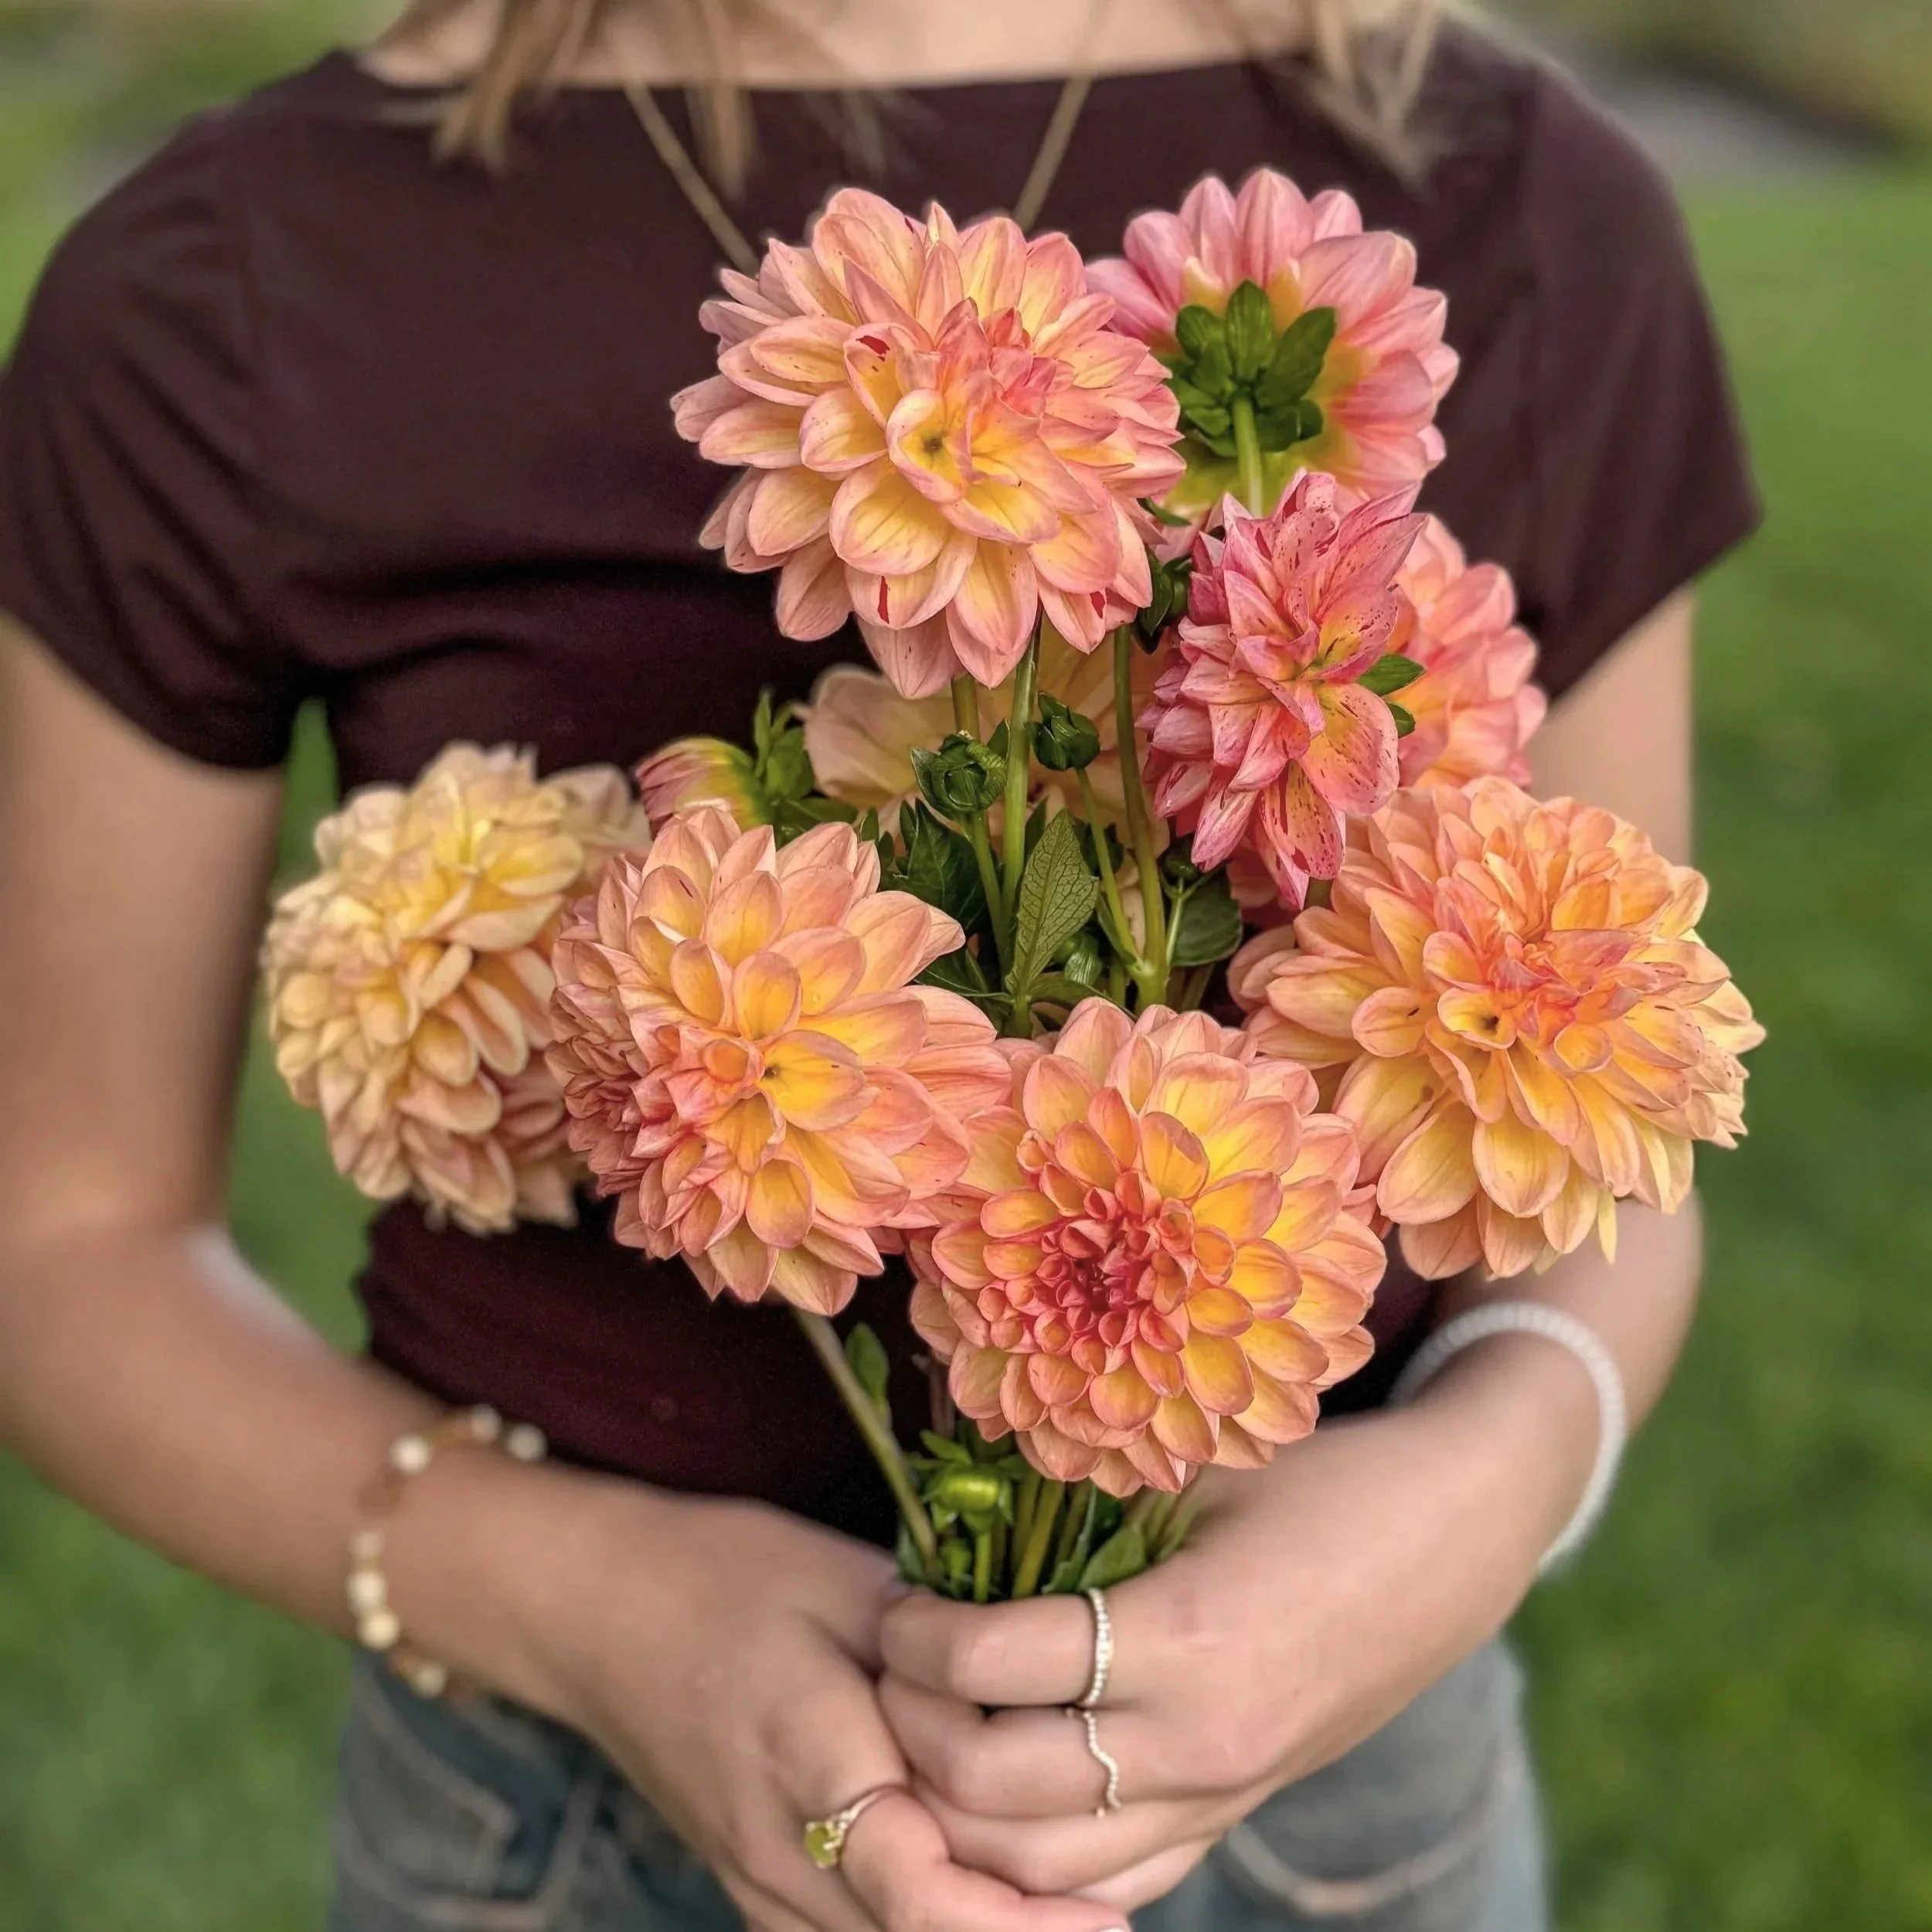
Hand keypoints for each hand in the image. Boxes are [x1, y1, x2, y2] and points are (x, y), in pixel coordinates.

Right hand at [503, 1480, 1131, 1931]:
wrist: (598, 1610)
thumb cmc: (725, 1576)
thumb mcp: (846, 1585)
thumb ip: (940, 1658)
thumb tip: (1043, 1695)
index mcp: (810, 1758)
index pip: (921, 1892)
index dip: (1019, 1927)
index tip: (1108, 1927)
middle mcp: (780, 1848)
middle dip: (1017, 1928)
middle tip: (1114, 1900)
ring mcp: (757, 1884)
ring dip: (970, 1927)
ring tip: (1065, 1896)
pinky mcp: (753, 1890)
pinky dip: (917, 1924)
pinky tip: (980, 1887)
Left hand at [879, 1350, 1596, 1911]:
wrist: (1452, 1540)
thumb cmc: (1320, 1481)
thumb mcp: (1196, 1471)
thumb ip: (1077, 1505)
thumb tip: (947, 1511)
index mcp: (1187, 1638)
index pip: (992, 1667)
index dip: (917, 1636)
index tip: (896, 1595)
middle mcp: (1199, 1744)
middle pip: (992, 1792)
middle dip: (909, 1729)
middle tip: (890, 1664)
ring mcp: (1219, 1796)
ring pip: (1037, 1866)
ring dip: (955, 1808)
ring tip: (930, 1724)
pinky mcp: (1231, 1817)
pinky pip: (1109, 1883)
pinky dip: (1033, 1859)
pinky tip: (997, 1792)